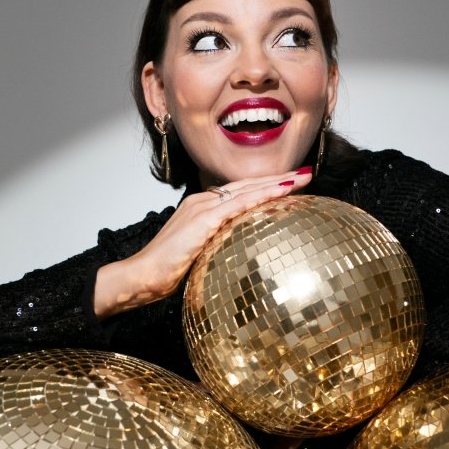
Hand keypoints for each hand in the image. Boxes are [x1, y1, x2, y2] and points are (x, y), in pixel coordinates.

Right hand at [94, 167, 311, 316]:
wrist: (142, 275)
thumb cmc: (167, 272)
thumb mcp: (199, 255)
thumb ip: (218, 248)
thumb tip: (239, 256)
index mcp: (202, 208)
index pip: (241, 193)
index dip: (266, 187)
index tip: (290, 184)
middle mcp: (203, 201)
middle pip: (248, 184)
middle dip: (279, 178)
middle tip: (306, 172)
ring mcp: (202, 207)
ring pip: (248, 189)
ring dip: (278, 182)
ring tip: (303, 176)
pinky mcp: (203, 219)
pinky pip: (239, 203)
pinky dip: (263, 195)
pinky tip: (283, 191)